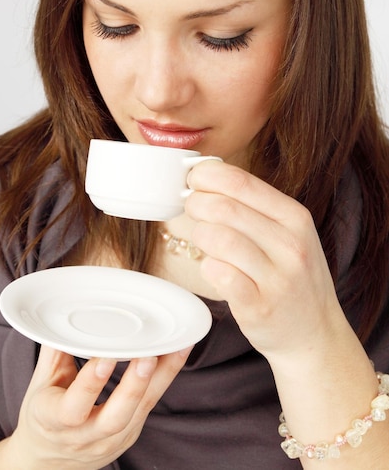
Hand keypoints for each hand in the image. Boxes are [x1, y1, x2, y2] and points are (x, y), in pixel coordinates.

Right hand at [8, 345, 190, 469]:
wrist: (47, 458)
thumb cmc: (44, 413)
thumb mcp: (41, 382)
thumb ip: (55, 350)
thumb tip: (62, 313)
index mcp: (52, 421)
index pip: (72, 408)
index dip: (90, 384)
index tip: (105, 357)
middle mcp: (83, 437)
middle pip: (114, 419)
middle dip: (134, 387)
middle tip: (148, 357)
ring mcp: (109, 440)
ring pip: (139, 412)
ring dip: (160, 378)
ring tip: (175, 348)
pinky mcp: (129, 435)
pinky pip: (149, 406)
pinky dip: (164, 379)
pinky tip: (176, 354)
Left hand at [185, 160, 344, 359]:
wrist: (315, 333)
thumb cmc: (292, 275)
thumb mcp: (288, 232)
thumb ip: (253, 205)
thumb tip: (205, 175)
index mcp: (295, 217)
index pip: (241, 182)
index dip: (207, 175)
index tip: (194, 179)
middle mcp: (291, 245)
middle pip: (224, 208)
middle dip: (196, 204)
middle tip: (192, 209)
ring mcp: (277, 278)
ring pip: (218, 239)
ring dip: (200, 236)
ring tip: (204, 240)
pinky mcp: (259, 307)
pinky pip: (218, 274)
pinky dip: (207, 266)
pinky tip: (214, 267)